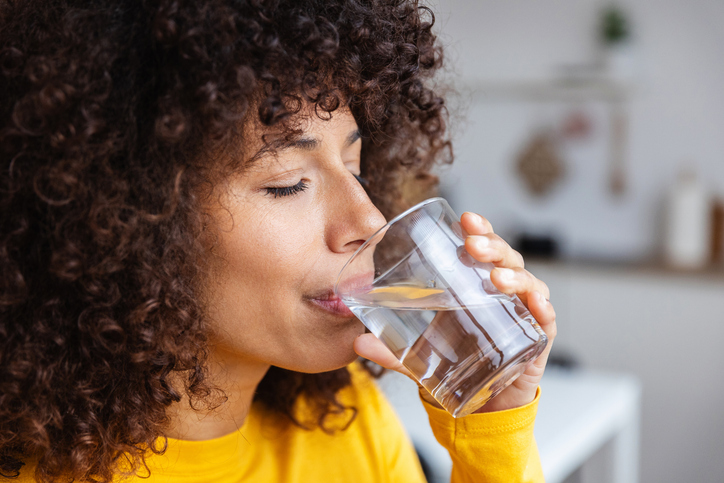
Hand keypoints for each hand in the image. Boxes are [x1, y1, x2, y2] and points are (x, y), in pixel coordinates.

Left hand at [353, 211, 556, 412]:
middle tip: (474, 246)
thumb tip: (358, 342)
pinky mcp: (537, 338)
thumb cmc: (457, 363)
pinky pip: (546, 319)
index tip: (466, 219)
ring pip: (527, 282)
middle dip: (493, 246)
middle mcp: (503, 292)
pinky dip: (544, 309)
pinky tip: (537, 304)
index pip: (481, 248)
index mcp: (476, 284)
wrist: (483, 403)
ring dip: (514, 275)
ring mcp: (522, 312)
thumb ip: (391, 350)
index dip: (478, 229)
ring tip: (496, 278)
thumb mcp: (420, 354)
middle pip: (506, 258)